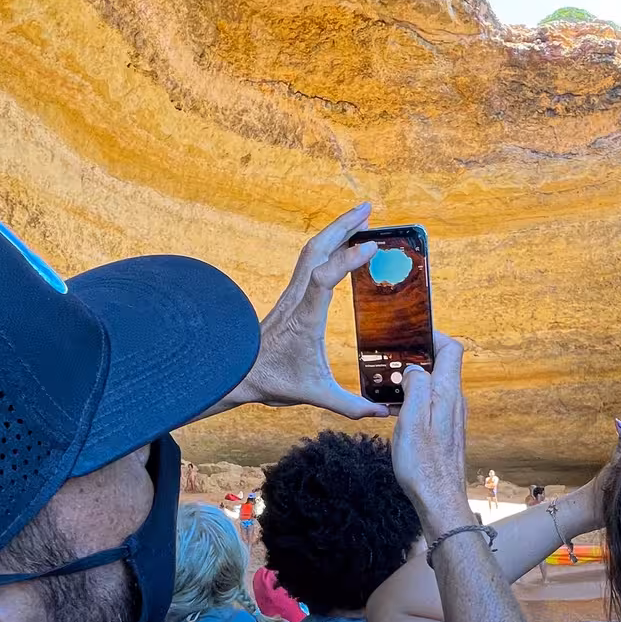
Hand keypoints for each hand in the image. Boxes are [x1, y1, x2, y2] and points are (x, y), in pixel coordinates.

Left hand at [226, 203, 385, 420]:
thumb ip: (349, 405)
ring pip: (313, 249)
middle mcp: (298, 298)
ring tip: (361, 215)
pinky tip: (345, 241)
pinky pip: (312, 259)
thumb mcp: (314, 395)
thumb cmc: (274, 381)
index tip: (372, 245)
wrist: (238, 373)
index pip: (324, 278)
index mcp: (305, 318)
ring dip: (336, 229)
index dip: (347, 259)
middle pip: (317, 249)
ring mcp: (293, 293)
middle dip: (343, 225)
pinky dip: (330, 243)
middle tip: (369, 208)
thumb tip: (382, 413)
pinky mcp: (293, 294)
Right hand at [392, 333, 471, 536]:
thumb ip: (415, 387)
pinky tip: (397, 409)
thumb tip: (415, 369)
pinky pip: (432, 402)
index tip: (411, 334)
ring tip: (389, 383)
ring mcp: (452, 415)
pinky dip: (415, 397)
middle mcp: (454, 401)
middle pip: (443, 364)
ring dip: (414, 379)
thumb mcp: (411, 420)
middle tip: (392, 358)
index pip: (451, 349)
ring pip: (436, 384)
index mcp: (447, 393)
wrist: (439, 499)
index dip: (434, 336)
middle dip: (418, 356)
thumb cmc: (423, 464)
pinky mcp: (446, 429)